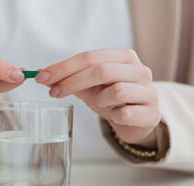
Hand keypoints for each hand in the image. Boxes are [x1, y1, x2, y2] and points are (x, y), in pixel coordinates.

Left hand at [35, 49, 160, 146]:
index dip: (63, 67)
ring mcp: (149, 91)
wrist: (136, 120)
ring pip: (116, 91)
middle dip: (72, 82)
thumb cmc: (111, 100)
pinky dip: (114, 116)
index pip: (89, 57)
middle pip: (100, 70)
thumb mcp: (90, 87)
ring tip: (101, 104)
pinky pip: (126, 113)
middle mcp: (139, 69)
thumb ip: (70, 80)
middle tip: (53, 93)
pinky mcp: (152, 113)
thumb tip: (42, 74)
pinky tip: (115, 115)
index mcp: (123, 57)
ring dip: (100, 100)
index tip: (41, 77)